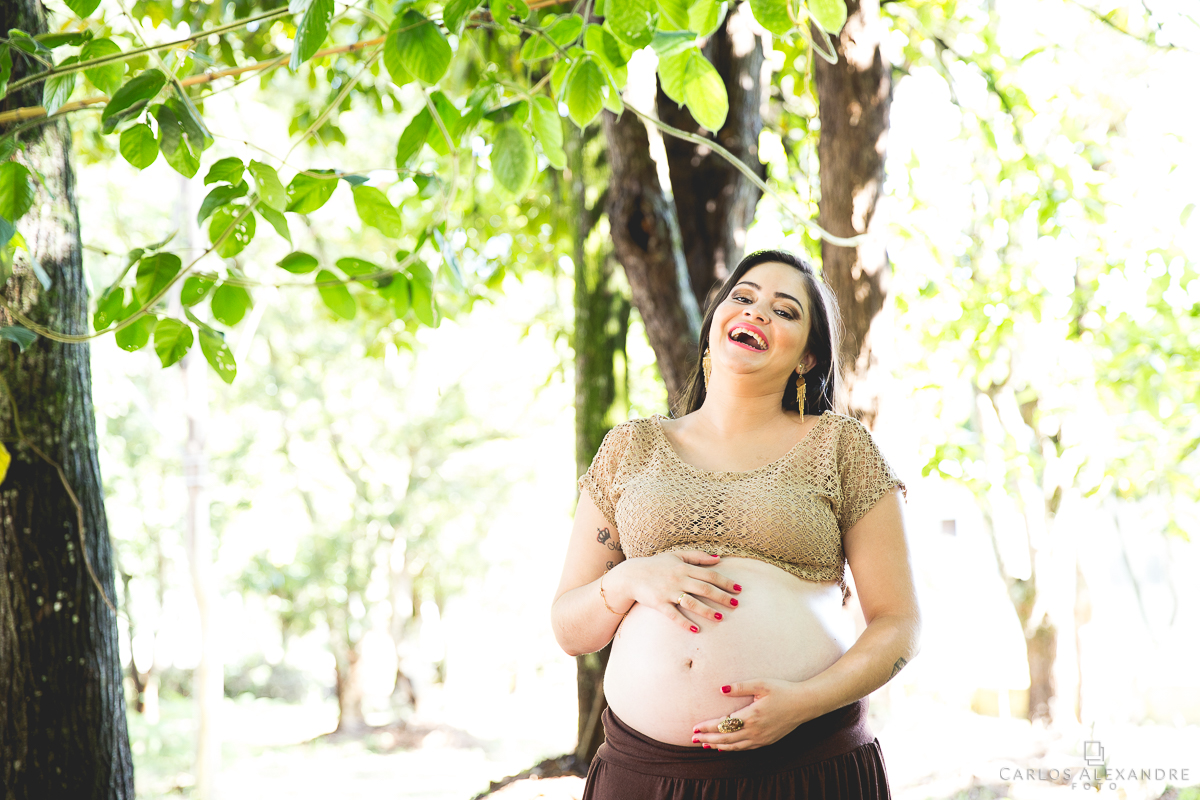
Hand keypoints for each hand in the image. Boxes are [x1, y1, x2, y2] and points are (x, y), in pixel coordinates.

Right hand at [608, 550, 741, 633]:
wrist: (632, 575)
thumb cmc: (656, 565)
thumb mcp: (676, 556)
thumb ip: (697, 557)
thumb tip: (718, 559)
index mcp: (684, 567)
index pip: (709, 575)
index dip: (725, 582)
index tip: (738, 589)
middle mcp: (678, 579)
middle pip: (704, 589)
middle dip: (721, 597)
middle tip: (736, 604)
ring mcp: (668, 592)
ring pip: (691, 603)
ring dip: (706, 611)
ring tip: (720, 618)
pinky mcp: (659, 604)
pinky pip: (673, 615)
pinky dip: (684, 622)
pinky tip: (695, 629)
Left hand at [691, 679, 806, 750]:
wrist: (804, 704)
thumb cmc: (783, 690)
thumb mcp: (762, 684)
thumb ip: (740, 687)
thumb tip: (721, 689)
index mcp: (751, 716)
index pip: (723, 724)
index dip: (708, 727)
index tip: (695, 728)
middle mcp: (755, 731)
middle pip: (726, 739)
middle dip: (708, 738)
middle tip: (694, 738)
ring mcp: (761, 738)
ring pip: (735, 746)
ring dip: (718, 746)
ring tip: (705, 744)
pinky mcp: (767, 741)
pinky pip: (745, 748)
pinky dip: (732, 749)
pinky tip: (725, 748)